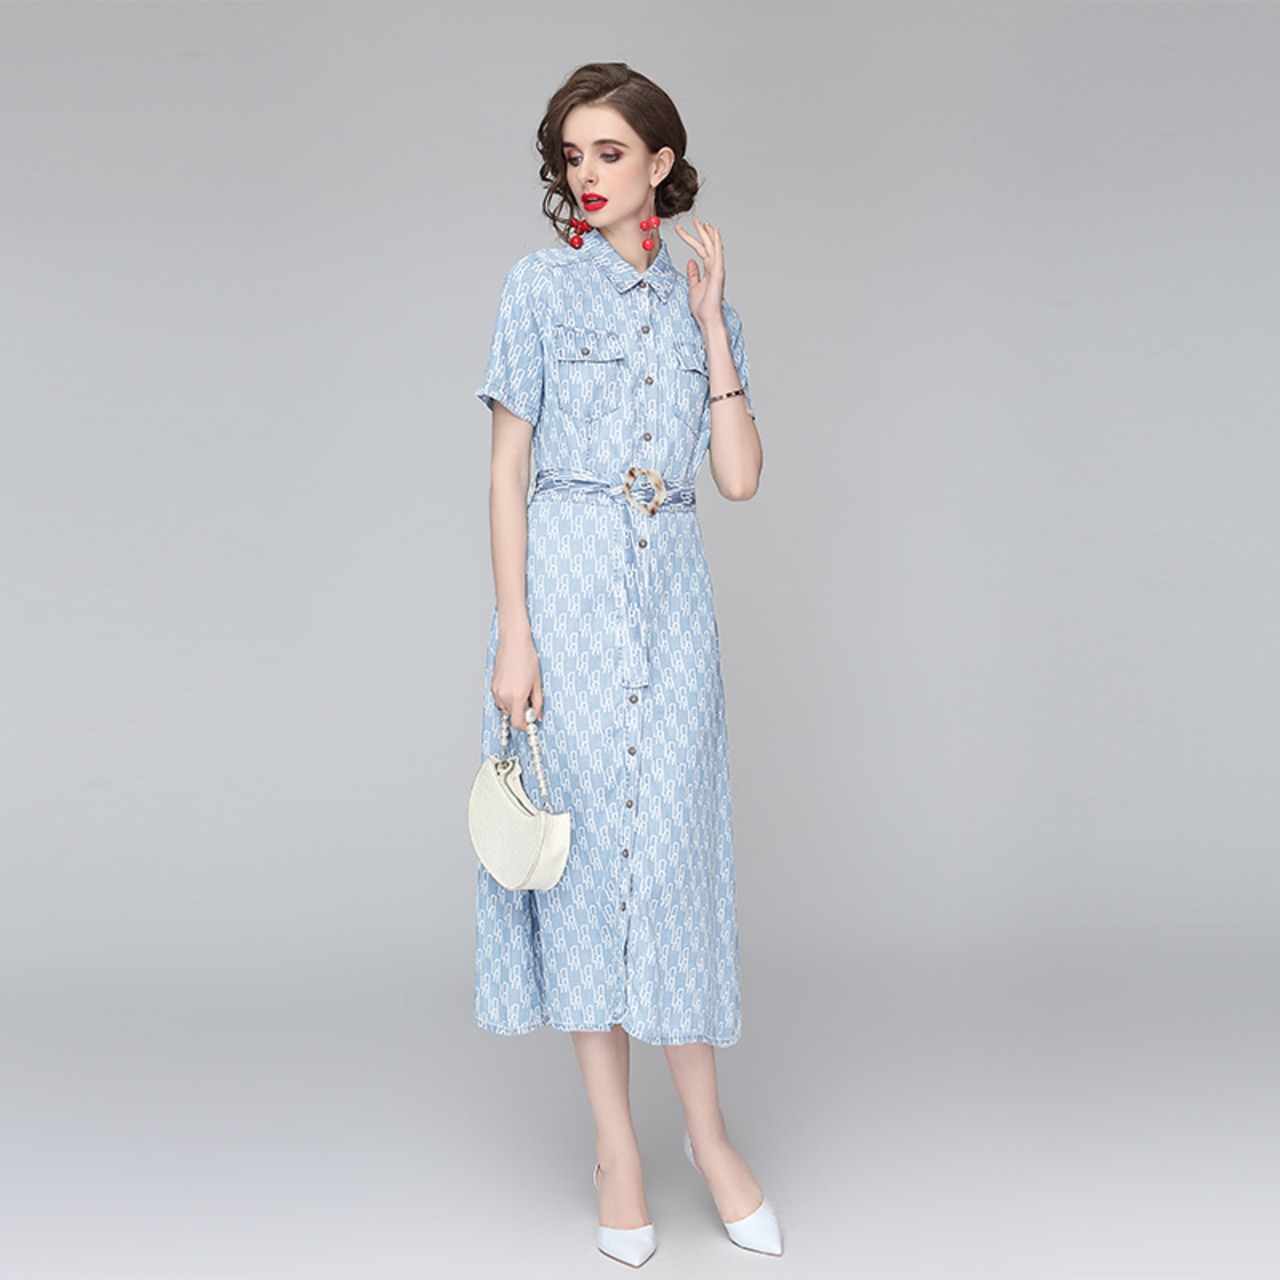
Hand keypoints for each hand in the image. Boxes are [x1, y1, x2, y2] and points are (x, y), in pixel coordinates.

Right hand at [492, 633, 542, 730]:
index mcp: (517, 696)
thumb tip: (537, 716)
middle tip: (530, 703)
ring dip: (514, 706)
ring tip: (522, 691)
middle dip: (521, 713)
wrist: (514, 643)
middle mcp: (504, 696)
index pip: (518, 723)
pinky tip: (514, 686)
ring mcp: (496, 691)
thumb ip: (538, 702)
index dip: (525, 726)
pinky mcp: (492, 686)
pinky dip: (507, 699)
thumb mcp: (537, 683)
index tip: (531, 723)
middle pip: (511, 716)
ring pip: (505, 708)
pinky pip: (499, 700)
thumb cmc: (527, 658)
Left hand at [673, 216, 724, 330]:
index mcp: (709, 271)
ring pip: (713, 248)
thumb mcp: (693, 287)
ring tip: (703, 223)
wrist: (708, 319)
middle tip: (696, 221)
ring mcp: (717, 271)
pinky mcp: (718, 274)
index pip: (702, 251)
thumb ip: (693, 274)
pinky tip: (714, 234)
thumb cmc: (702, 307)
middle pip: (708, 247)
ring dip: (708, 235)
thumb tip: (690, 261)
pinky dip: (716, 244)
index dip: (694, 240)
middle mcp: (715, 269)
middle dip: (702, 233)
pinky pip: (717, 255)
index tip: (687, 231)